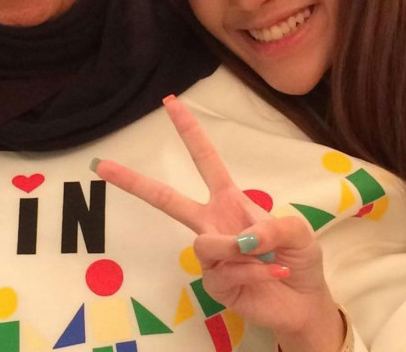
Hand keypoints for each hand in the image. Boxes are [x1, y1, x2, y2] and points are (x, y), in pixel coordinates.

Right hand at [93, 95, 343, 347]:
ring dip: (236, 248)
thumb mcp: (297, 229)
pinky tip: (269, 275)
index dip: (189, 131)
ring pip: (204, 243)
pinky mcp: (213, 284)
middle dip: (135, 182)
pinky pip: (223, 271)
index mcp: (229, 199)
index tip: (169, 102)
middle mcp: (212, 222)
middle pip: (167, 199)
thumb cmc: (297, 257)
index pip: (204, 159)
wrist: (303, 303)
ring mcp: (210, 255)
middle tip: (102, 165)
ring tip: (264, 256)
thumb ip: (272, 225)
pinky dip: (252, 272)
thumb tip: (242, 237)